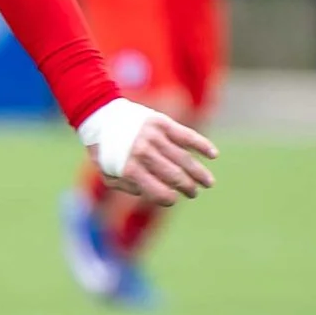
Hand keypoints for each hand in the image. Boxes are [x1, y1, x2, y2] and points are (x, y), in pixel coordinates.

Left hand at [78, 99, 217, 206]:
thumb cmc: (106, 150)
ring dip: (199, 173)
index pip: (158, 191)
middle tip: (193, 193)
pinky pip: (186, 135)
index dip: (169, 199)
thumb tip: (150, 193)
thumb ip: (127, 188)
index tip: (175, 199)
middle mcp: (143, 152)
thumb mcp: (107, 174)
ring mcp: (154, 136)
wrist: (102, 115)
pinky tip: (213, 155)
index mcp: (130, 168)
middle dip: (188, 188)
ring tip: (208, 183)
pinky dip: (202, 145)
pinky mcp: (162, 122)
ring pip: (184, 158)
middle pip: (174, 176)